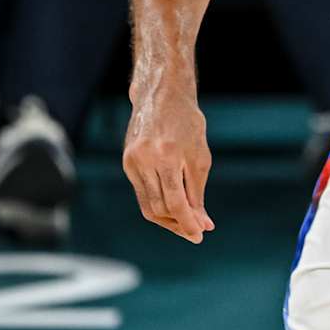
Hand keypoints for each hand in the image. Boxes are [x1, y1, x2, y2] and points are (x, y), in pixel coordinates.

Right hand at [123, 77, 215, 242]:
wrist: (162, 94)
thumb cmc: (188, 123)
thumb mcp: (200, 155)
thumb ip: (197, 192)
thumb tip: (201, 223)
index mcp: (166, 156)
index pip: (175, 202)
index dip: (188, 223)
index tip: (200, 235)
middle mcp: (144, 160)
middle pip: (159, 208)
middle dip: (179, 224)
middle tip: (196, 232)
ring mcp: (132, 161)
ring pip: (148, 205)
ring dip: (168, 218)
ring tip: (186, 223)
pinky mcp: (127, 162)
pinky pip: (142, 192)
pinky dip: (157, 203)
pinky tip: (172, 206)